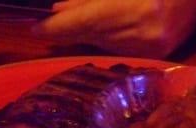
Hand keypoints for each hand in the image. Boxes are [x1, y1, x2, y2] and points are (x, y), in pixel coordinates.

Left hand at [32, 0, 195, 57]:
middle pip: (93, 36)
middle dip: (72, 28)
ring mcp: (153, 46)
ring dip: (91, 33)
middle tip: (54, 22)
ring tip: (82, 20)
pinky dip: (110, 39)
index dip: (57, 27)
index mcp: (134, 7)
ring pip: (106, 45)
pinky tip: (107, 28)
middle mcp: (143, 32)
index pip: (84, 22)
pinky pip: (124, 49)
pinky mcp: (160, 53)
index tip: (35, 29)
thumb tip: (61, 10)